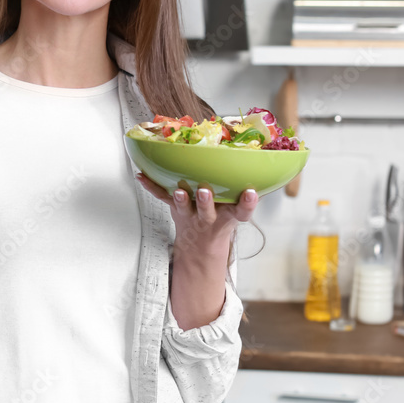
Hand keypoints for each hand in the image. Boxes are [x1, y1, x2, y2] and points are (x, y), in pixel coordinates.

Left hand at [135, 173, 257, 252]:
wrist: (202, 244)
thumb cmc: (223, 216)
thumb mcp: (238, 208)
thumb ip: (245, 191)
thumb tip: (262, 158)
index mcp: (229, 215)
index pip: (242, 211)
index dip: (248, 204)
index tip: (251, 193)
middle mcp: (210, 217)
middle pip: (208, 211)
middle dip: (206, 202)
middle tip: (204, 192)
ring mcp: (191, 216)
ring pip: (184, 208)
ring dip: (180, 199)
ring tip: (177, 190)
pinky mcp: (176, 211)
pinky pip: (162, 198)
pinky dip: (151, 186)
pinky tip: (141, 175)